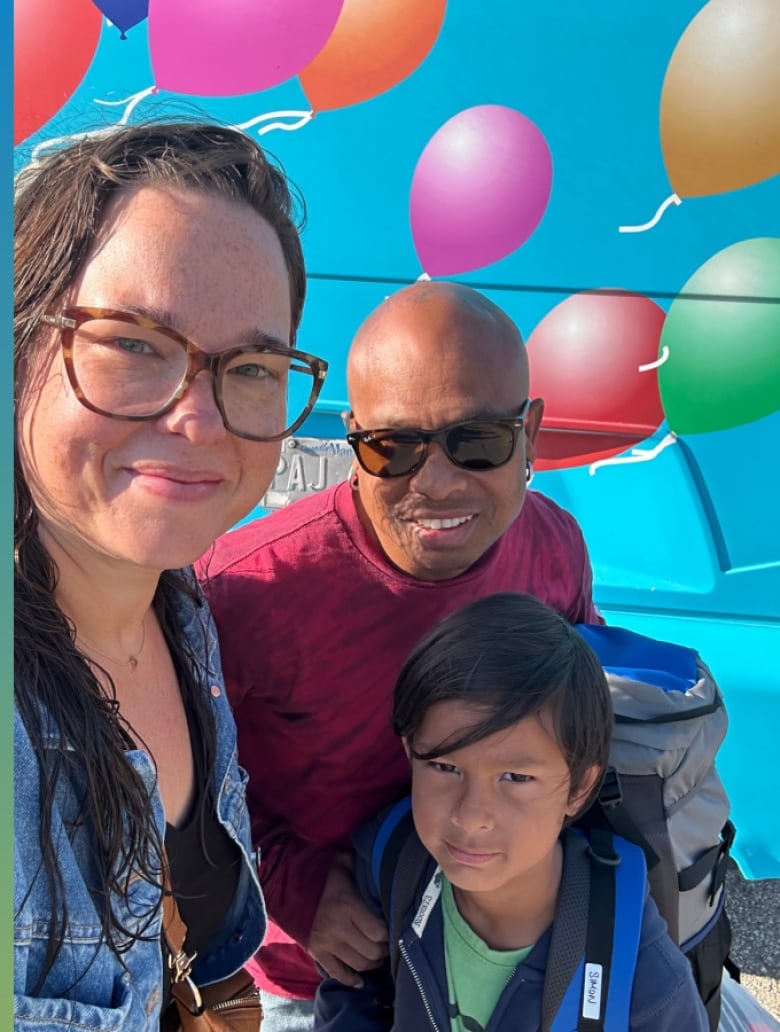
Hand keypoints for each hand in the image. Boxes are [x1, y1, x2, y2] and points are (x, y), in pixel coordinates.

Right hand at [307, 850, 387, 986]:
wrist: (283, 885)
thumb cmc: (316, 872)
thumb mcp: (341, 862)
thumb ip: (361, 866)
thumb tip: (379, 866)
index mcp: (348, 905)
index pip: (378, 932)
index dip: (389, 933)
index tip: (392, 928)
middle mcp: (339, 928)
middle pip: (371, 952)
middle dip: (383, 950)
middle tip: (387, 944)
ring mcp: (327, 944)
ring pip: (358, 965)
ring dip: (371, 964)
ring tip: (377, 957)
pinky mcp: (316, 952)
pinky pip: (337, 973)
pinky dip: (351, 980)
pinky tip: (360, 980)